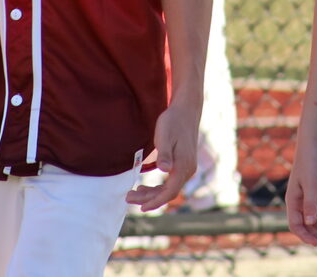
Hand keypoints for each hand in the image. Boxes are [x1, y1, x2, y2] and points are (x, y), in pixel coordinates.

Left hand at [125, 96, 199, 211]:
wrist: (186, 110)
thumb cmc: (173, 122)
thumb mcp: (164, 136)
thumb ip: (164, 154)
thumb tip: (165, 171)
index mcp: (183, 165)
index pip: (170, 192)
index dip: (156, 202)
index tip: (141, 208)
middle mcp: (188, 169)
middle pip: (168, 193)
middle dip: (149, 199)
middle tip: (128, 198)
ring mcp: (187, 167)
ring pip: (169, 188)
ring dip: (152, 194)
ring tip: (133, 193)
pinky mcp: (184, 163)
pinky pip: (171, 181)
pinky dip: (158, 186)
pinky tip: (145, 187)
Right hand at [285, 137, 316, 246]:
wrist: (315, 144)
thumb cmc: (310, 162)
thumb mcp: (311, 184)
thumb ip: (310, 204)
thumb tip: (310, 223)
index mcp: (292, 200)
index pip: (295, 224)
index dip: (305, 236)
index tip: (316, 243)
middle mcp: (298, 201)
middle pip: (306, 224)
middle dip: (316, 235)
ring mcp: (308, 197)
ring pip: (314, 219)